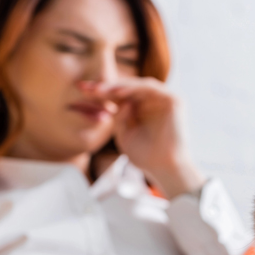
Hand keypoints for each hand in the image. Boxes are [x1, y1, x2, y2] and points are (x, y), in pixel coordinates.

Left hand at [79, 78, 205, 197]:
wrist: (164, 169)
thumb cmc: (145, 157)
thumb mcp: (123, 134)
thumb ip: (118, 117)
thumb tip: (117, 102)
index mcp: (142, 109)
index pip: (119, 97)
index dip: (100, 94)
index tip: (81, 91)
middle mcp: (153, 102)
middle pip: (126, 88)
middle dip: (105, 87)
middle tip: (85, 87)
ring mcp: (163, 100)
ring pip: (137, 85)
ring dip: (117, 86)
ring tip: (100, 89)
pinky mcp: (172, 100)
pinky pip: (149, 88)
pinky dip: (133, 88)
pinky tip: (117, 91)